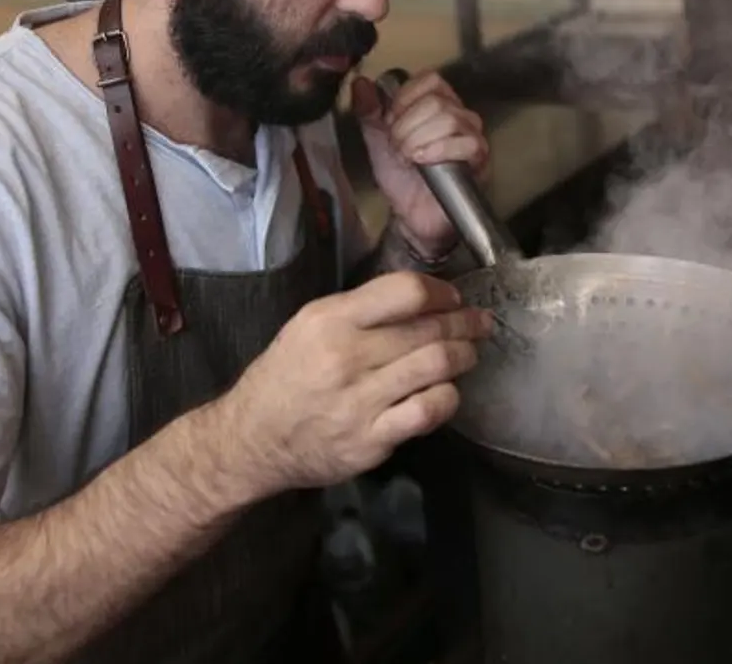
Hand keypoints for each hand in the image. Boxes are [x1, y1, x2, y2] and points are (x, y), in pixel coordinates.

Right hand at [215, 272, 492, 493]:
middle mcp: (346, 357)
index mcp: (330, 320)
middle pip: (429, 330)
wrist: (254, 439)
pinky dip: (447, 397)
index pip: (406, 291)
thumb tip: (423, 298)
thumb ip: (362, 309)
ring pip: (437, 367)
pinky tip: (445, 393)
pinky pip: (428, 411)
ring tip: (469, 354)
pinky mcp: (372, 440)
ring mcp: (360, 402)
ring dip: (464, 357)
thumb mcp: (309, 325)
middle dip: (465, 323)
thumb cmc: (287, 375)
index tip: (452, 297)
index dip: (441, 291)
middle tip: (478, 323)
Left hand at [350, 72, 488, 259]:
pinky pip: (468, 143)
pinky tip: (424, 162)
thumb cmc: (400, 176)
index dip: (405, 99)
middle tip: (398, 149)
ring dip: (419, 140)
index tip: (390, 122)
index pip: (430, 79)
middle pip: (436, 101)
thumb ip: (368, 111)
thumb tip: (361, 84)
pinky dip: (440, 150)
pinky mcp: (480, 159)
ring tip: (409, 159)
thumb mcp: (377, 139)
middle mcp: (459, 114)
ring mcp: (472, 135)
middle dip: (407, 127)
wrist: (409, 214)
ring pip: (449, 119)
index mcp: (437, 103)